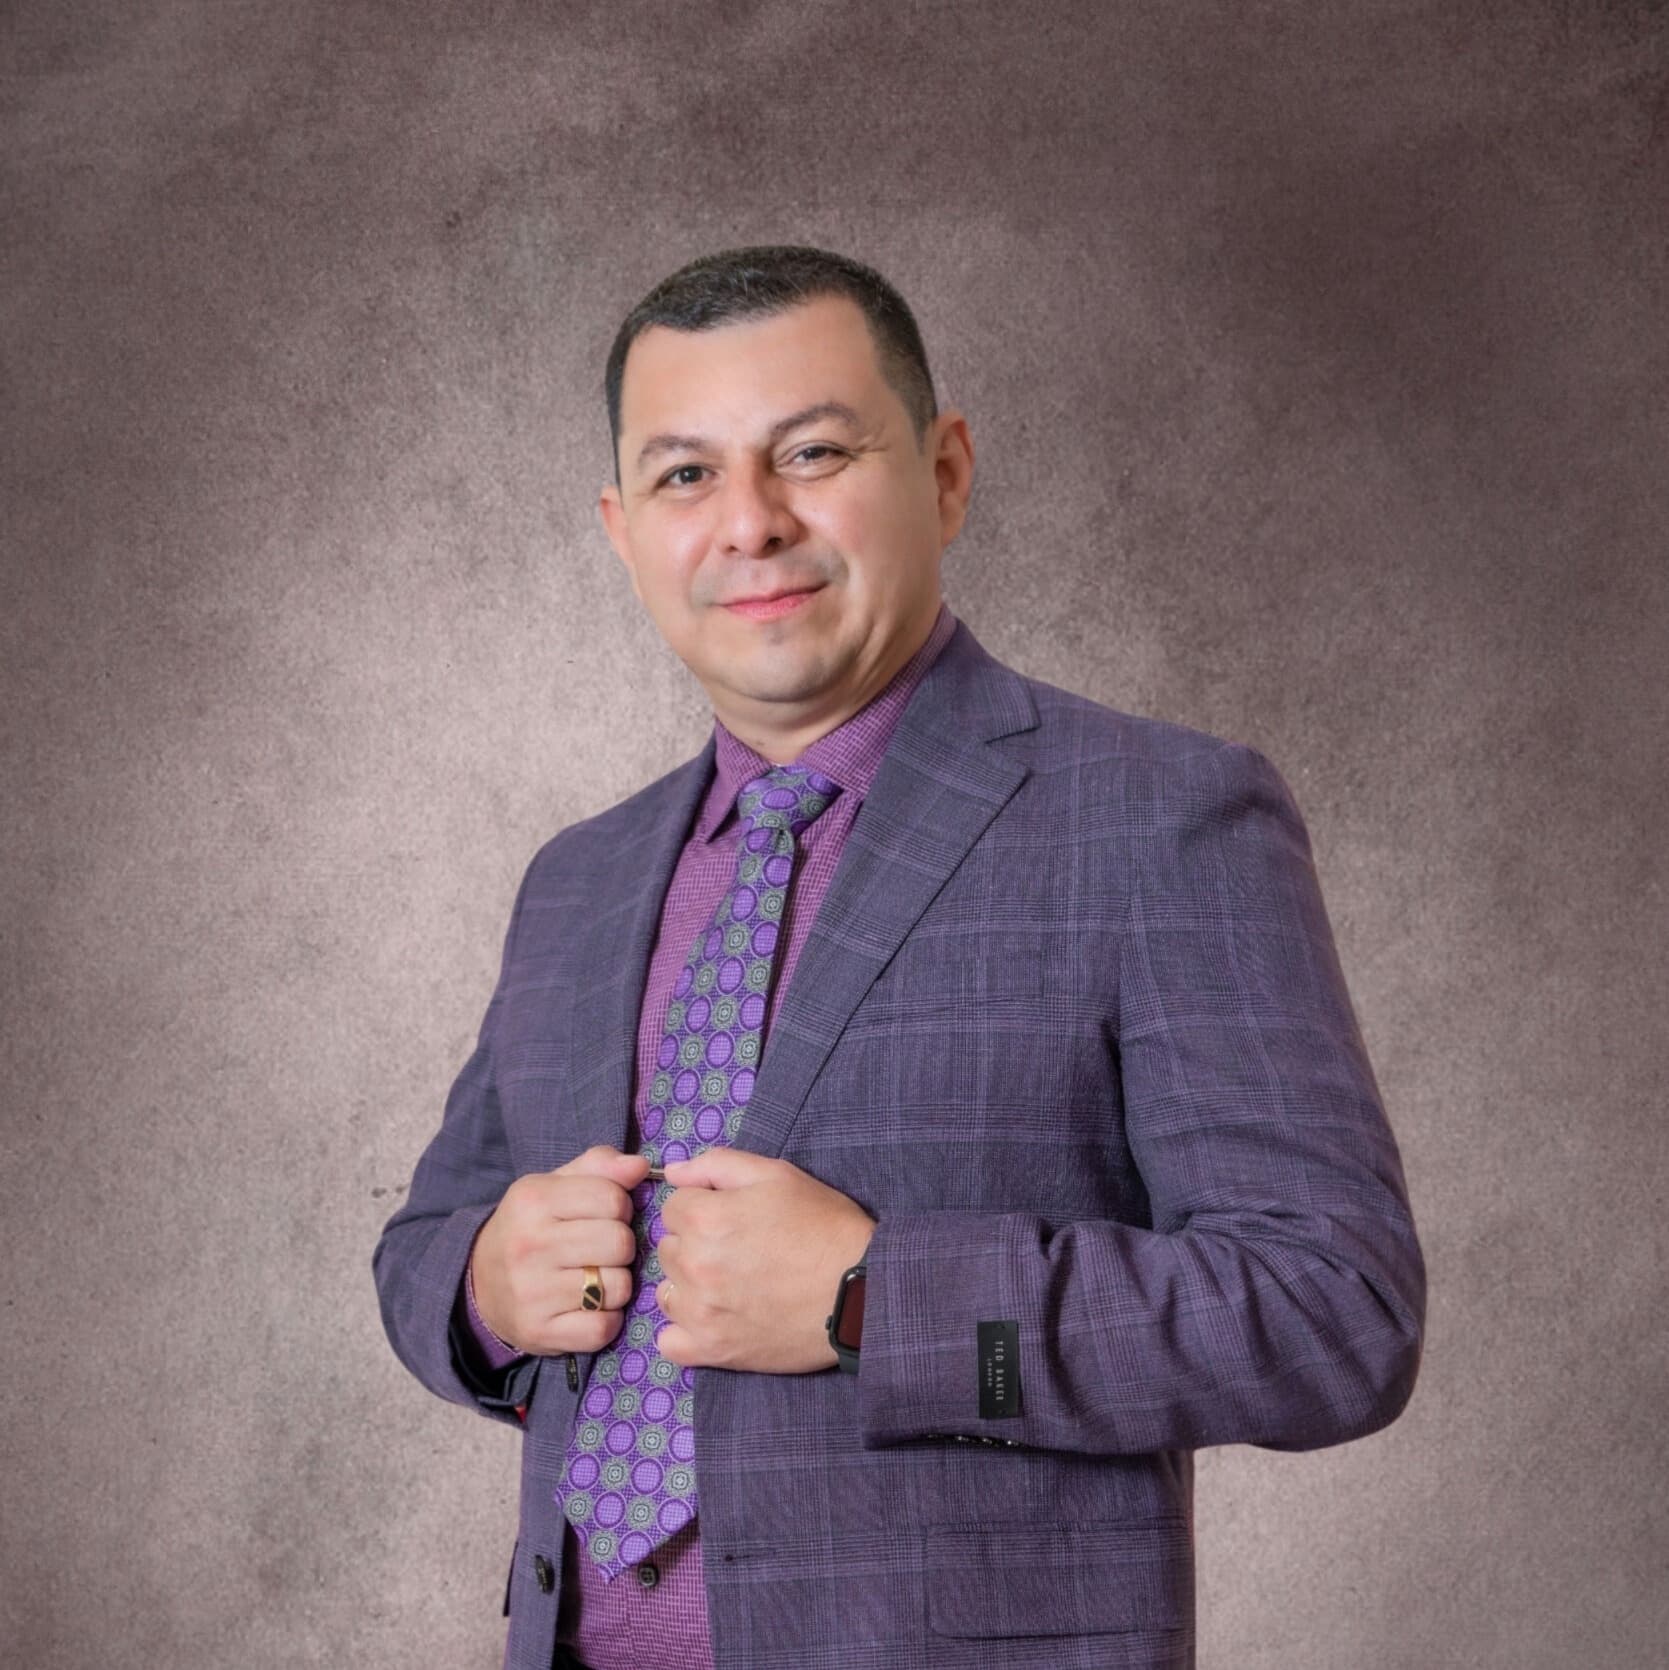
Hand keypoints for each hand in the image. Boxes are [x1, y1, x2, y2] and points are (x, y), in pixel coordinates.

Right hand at [469, 1145, 650, 1354]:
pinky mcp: (540, 1332)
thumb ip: (600, 1167)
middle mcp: (528, 1245)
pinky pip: (604, 1328)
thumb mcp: (555, 1186)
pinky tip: (588, 1308)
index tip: (604, 1215)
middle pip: (620, 1243)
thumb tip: (641, 1166)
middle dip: (621, 1246)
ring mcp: (532, 1293)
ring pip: (619, 1287)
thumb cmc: (531, 1227)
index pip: (613, 1198)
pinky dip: (606, 1320)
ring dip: (617, 1284)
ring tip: (595, 1278)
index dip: (620, 1207)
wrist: (478, 1284)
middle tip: (602, 1250)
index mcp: (533, 1199)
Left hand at [654, 1148, 875, 1373]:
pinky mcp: (714, 1350)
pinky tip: (714, 1318)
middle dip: (695, 1243)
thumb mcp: (776, 1175)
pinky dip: (685, 1331)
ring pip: (669, 1291)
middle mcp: (695, 1265)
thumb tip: (672, 1173)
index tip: (733, 1217)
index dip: (703, 1206)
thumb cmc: (822, 1224)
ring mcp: (701, 1312)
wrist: (860, 1289)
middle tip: (740, 1248)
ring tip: (732, 1284)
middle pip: (669, 1247)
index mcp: (705, 1218)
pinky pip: (670, 1343)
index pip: (674, 1207)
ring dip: (690, 1285)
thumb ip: (716, 1165)